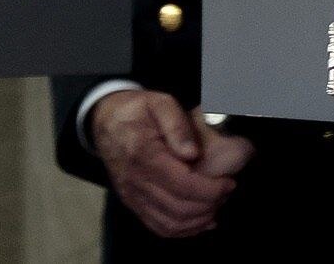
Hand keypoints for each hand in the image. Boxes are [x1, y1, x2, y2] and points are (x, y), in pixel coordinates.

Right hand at [88, 90, 248, 238]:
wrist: (105, 122)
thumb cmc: (137, 110)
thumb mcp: (159, 103)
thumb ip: (177, 126)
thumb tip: (192, 153)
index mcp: (144, 155)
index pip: (182, 183)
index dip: (210, 189)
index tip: (229, 183)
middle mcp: (136, 181)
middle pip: (177, 208)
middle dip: (208, 205)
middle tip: (227, 192)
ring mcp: (132, 195)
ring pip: (168, 223)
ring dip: (197, 221)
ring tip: (217, 207)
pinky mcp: (132, 203)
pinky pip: (157, 225)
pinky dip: (181, 230)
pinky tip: (200, 222)